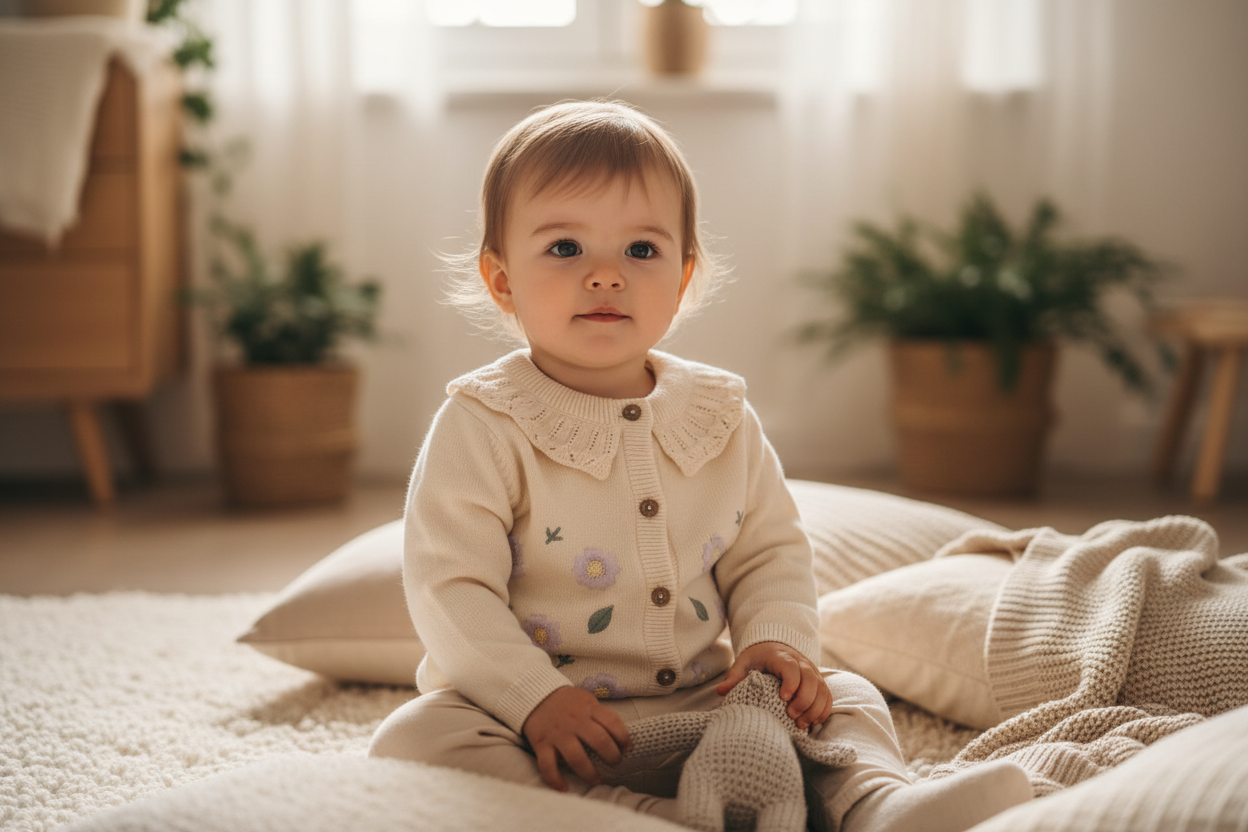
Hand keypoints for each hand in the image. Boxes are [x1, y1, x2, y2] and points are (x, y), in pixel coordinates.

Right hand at [521, 686, 631, 791]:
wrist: (536, 696)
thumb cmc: (567, 702)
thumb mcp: (587, 700)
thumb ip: (601, 716)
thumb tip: (621, 739)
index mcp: (588, 708)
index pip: (613, 722)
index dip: (624, 738)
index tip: (627, 748)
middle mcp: (575, 721)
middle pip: (599, 741)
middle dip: (612, 756)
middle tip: (615, 763)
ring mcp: (558, 734)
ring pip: (576, 758)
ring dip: (589, 773)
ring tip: (596, 779)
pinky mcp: (542, 744)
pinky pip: (548, 766)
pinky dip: (555, 780)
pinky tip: (564, 788)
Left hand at [717, 641, 832, 730]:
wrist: (775, 647)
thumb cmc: (758, 658)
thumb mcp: (744, 663)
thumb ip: (735, 676)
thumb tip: (721, 691)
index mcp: (782, 657)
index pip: (791, 667)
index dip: (791, 682)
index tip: (783, 698)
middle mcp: (801, 663)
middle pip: (811, 679)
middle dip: (804, 699)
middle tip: (792, 716)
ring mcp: (813, 672)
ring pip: (822, 689)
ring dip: (815, 708)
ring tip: (801, 724)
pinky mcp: (819, 683)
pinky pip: (827, 697)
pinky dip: (823, 710)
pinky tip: (812, 723)